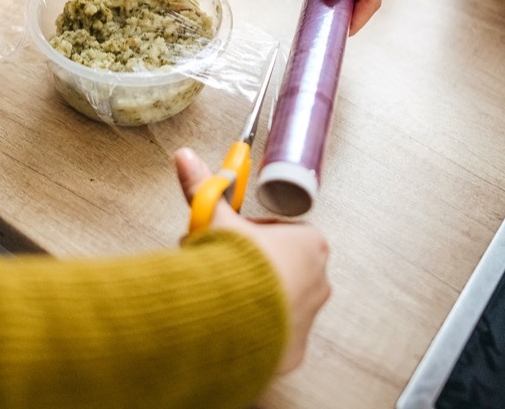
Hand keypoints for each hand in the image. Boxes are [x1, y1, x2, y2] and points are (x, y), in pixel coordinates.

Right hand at [174, 148, 330, 372]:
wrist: (235, 316)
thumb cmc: (237, 263)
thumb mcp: (217, 219)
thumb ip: (204, 188)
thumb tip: (185, 156)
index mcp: (309, 243)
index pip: (280, 233)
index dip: (249, 236)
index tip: (228, 240)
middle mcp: (319, 279)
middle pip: (279, 267)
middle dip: (247, 266)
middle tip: (218, 266)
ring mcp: (310, 316)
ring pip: (277, 301)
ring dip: (251, 296)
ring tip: (220, 294)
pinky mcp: (296, 348)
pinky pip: (275, 336)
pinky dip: (256, 331)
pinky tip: (232, 324)